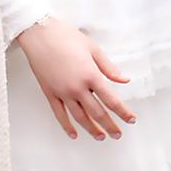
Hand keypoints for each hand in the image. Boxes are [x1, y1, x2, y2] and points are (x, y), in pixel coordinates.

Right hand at [16, 17, 134, 140]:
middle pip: (97, 113)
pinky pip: (59, 114)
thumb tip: (124, 80)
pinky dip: (67, 126)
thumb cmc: (66, 36)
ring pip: (80, 117)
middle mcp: (77, 88)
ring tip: (100, 137)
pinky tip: (74, 134)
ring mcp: (62, 92)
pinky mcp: (50, 93)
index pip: (112, 100)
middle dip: (110, 126)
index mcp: (91, 75)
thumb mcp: (93, 48)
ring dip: (91, 129)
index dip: (123, 112)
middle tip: (117, 134)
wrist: (39, 33)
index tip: (131, 120)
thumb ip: (109, 67)